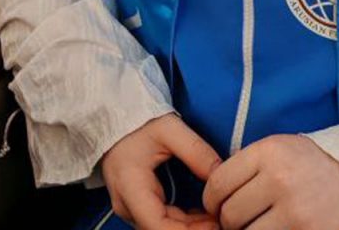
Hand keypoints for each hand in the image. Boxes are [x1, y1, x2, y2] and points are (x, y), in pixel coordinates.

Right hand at [102, 113, 220, 228]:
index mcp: (130, 187)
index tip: (214, 224)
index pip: (158, 225)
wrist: (116, 119)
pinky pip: (161, 221)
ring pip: (162, 228)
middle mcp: (127, 205)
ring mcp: (130, 208)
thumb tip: (222, 173)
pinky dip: (182, 222)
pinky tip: (204, 215)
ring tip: (218, 217)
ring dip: (190, 228)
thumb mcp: (170, 129)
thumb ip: (196, 151)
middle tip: (223, 220)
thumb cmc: (140, 122)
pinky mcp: (137, 206)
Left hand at [202, 134, 338, 229]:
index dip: (211, 199)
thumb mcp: (284, 148)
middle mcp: (279, 177)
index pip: (218, 182)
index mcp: (269, 151)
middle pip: (229, 214)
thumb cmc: (319, 161)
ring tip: (261, 225)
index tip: (217, 206)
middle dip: (230, 221)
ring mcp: (294, 210)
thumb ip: (251, 165)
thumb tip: (216, 193)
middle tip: (241, 220)